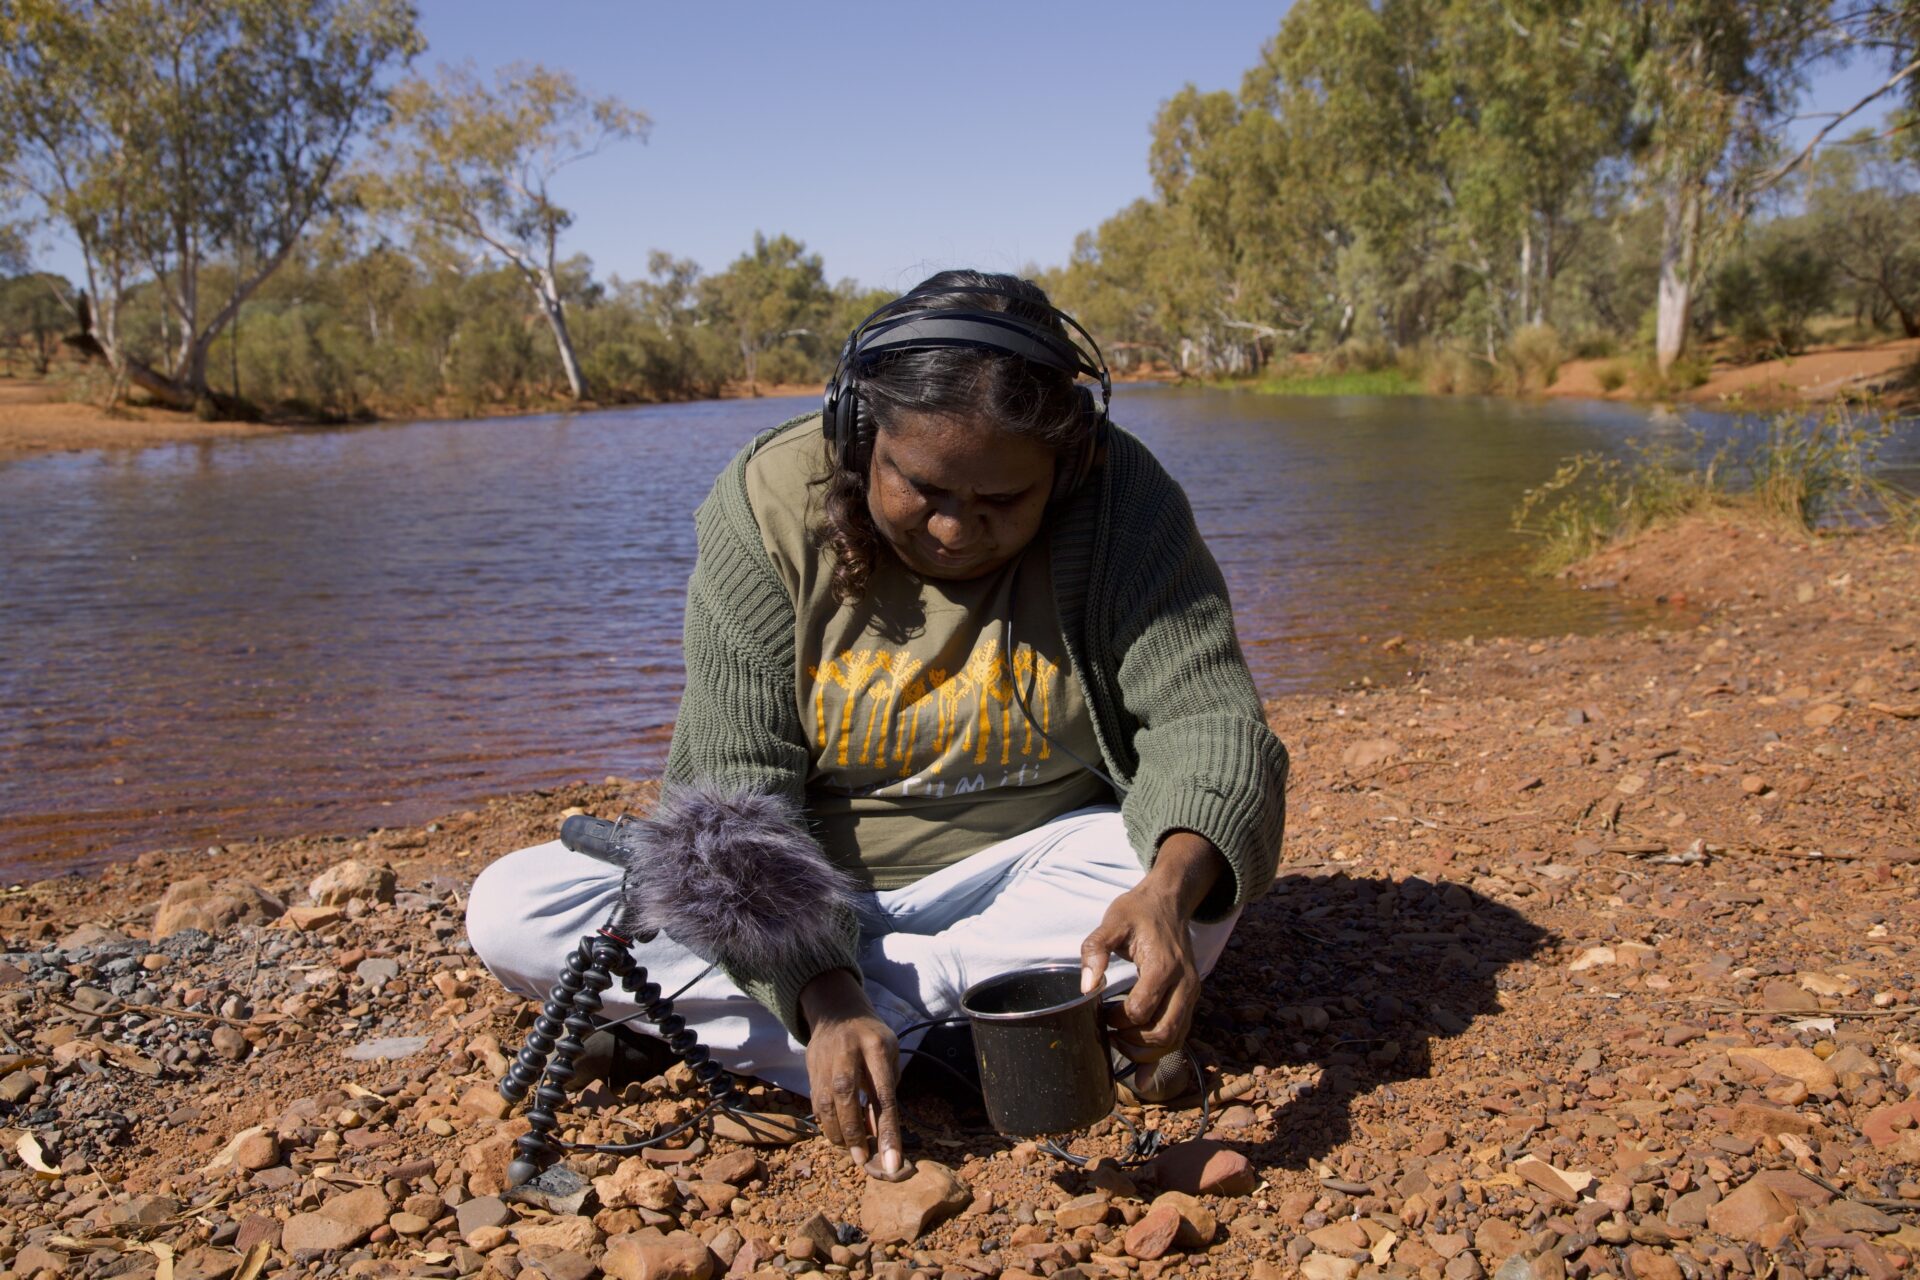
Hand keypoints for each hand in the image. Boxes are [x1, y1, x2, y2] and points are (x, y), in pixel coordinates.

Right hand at [798, 968, 902, 1176]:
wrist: (837, 1012)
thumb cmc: (872, 1039)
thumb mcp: (890, 1055)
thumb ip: (886, 1092)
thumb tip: (878, 1134)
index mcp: (876, 1047)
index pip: (884, 1094)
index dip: (889, 1131)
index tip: (893, 1165)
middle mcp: (848, 1052)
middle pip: (846, 1096)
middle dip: (854, 1133)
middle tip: (863, 1159)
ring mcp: (825, 1059)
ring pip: (825, 1102)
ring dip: (838, 1132)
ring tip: (851, 1149)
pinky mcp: (810, 1069)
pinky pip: (815, 1102)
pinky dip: (826, 1124)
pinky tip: (838, 1135)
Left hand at [1078, 832, 1226, 1061]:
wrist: (1168, 901)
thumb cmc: (1137, 912)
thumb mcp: (1112, 923)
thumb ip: (1095, 951)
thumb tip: (1086, 988)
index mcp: (1163, 967)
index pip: (1140, 1011)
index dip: (1116, 1019)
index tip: (1101, 1010)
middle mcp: (1184, 984)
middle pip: (1161, 1033)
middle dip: (1132, 1042)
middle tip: (1110, 1034)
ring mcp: (1191, 993)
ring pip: (1174, 1039)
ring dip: (1146, 1050)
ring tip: (1120, 1041)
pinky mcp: (1190, 998)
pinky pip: (1181, 1034)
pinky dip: (1161, 1051)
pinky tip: (1142, 1068)